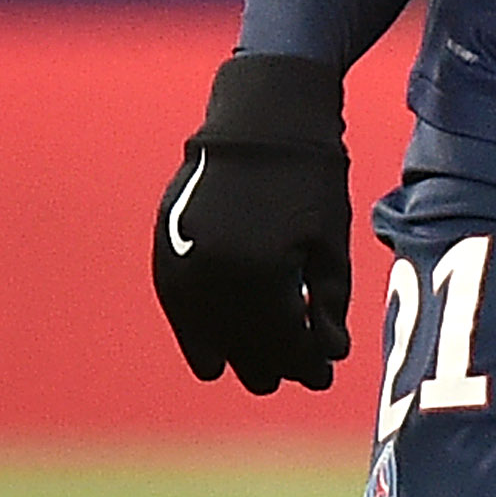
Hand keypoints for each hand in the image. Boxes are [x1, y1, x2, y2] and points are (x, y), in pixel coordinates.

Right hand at [154, 51, 357, 393]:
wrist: (258, 119)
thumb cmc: (308, 177)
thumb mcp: (330, 244)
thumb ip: (328, 306)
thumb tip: (329, 356)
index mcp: (261, 276)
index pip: (286, 346)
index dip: (309, 367)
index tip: (324, 376)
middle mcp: (214, 280)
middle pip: (247, 352)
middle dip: (278, 365)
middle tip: (302, 369)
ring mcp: (183, 269)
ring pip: (211, 342)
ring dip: (241, 355)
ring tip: (269, 357)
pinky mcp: (165, 257)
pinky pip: (182, 317)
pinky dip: (204, 334)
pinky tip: (222, 350)